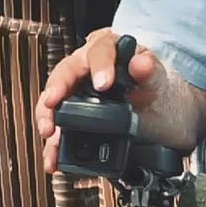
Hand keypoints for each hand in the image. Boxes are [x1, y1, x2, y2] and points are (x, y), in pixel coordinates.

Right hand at [34, 28, 169, 174]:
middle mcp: (84, 67)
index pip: (98, 51)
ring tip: (50, 133)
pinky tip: (54, 156)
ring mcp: (75, 91)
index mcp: (106, 49)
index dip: (99, 66)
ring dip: (48, 119)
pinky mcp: (73, 116)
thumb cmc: (152, 87)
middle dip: (57, 90)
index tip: (103, 84)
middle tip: (53, 104)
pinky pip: (59, 127)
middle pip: (64, 74)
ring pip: (54, 101)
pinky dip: (54, 144)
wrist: (156, 113)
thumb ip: (150, 71)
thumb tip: (141, 63)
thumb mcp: (157, 78)